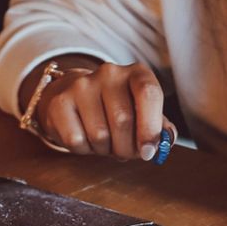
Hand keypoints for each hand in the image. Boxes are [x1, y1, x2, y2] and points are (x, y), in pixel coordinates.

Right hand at [34, 61, 175, 158]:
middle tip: (127, 152)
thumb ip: (159, 126)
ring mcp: (82, 85)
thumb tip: (166, 140)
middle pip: (123, 120)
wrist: (75, 95)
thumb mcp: (142, 111)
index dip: (150, 127)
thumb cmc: (117, 108)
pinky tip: (87, 139)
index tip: (149, 151)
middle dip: (128, 148)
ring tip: (107, 142)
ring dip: (106, 149)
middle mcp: (110, 73)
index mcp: (137, 73)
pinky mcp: (60, 101)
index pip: (149, 94)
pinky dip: (85, 150)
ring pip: (100, 135)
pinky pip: (76, 140)